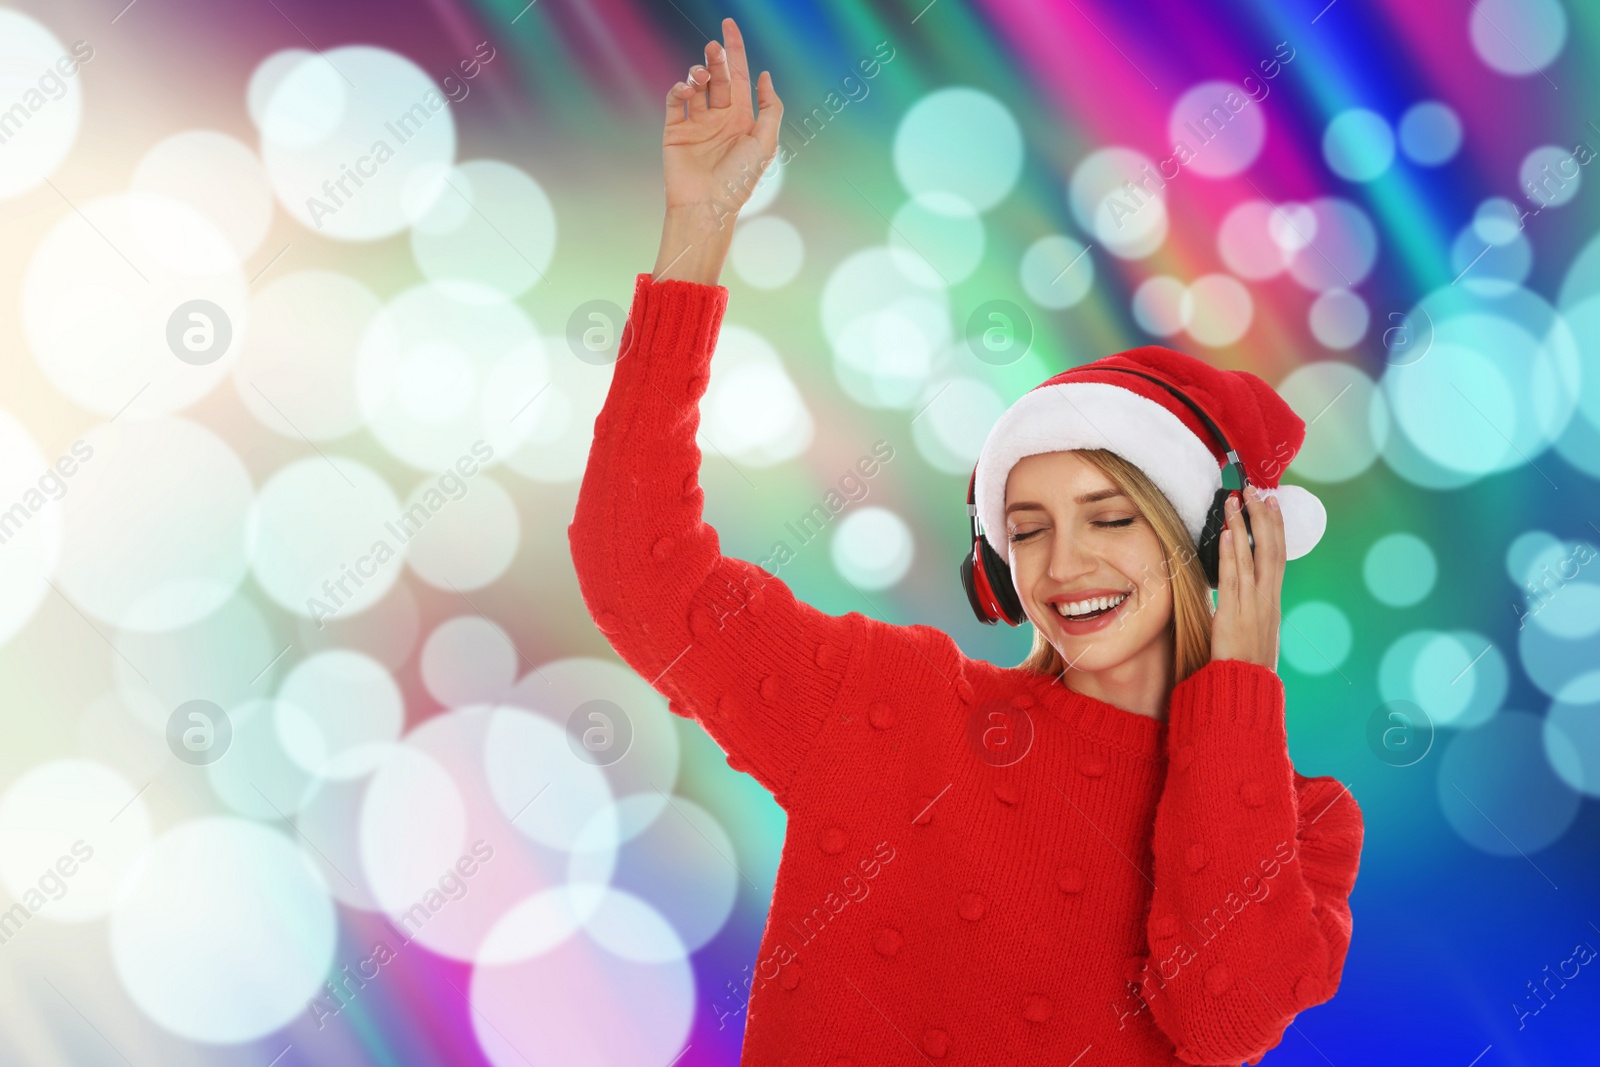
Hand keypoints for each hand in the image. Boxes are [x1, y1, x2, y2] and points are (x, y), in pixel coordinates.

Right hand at [662, 17, 782, 220]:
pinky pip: (675, 101)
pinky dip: (679, 89)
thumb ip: (771, 108)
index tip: (728, 24)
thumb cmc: (740, 180)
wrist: (708, 205)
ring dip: (698, 74)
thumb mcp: (766, 143)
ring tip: (699, 77)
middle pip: (717, 76)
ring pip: (695, 85)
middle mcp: (719, 117)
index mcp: (741, 118)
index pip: (738, 75)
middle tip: (713, 47)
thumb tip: (765, 76)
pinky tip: (686, 89)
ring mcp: (696, 123)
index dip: (735, 49)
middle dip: (716, 58)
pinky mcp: (675, 130)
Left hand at [1210, 484, 1285, 669]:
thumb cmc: (1247, 662)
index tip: (1270, 503)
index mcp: (1272, 600)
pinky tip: (1225, 533)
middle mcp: (1266, 597)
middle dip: (1262, 517)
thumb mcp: (1254, 629)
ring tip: (1234, 501)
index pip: (1277, 555)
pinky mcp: (1233, 612)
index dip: (1276, 527)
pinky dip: (1230, 553)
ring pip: (1249, 557)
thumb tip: (1236, 593)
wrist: (1245, 686)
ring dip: (1241, 526)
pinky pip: (1232, 577)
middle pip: (1270, 548)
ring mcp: (1251, 604)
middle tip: (1254, 490)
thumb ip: (1248, 607)